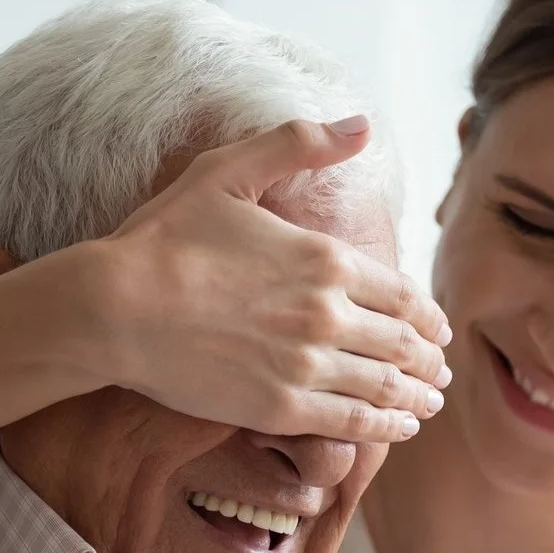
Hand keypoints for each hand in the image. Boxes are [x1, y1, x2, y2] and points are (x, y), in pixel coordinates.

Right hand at [89, 116, 451, 443]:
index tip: (438, 329)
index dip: (428, 317)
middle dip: (428, 361)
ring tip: (427, 403)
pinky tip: (399, 427)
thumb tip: (360, 125)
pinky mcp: (280, 408)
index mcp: (325, 258)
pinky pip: (353, 422)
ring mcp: (306, 365)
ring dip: (416, 396)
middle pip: (402, 344)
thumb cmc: (163, 238)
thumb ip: (297, 145)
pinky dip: (386, 426)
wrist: (114, 308)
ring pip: (385, 385)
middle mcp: (327, 314)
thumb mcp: (228, 171)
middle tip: (439, 372)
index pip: (402, 294)